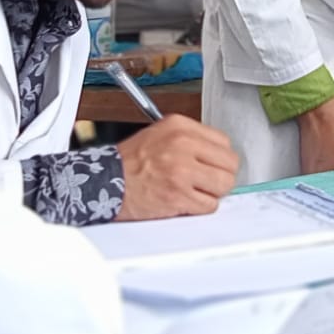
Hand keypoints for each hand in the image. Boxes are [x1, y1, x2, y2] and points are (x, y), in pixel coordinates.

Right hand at [114, 115, 238, 220]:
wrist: (104, 182)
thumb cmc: (130, 162)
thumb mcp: (160, 134)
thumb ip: (190, 139)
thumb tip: (219, 154)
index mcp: (179, 126)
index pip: (224, 141)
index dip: (220, 157)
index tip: (214, 164)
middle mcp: (182, 145)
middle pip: (230, 163)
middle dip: (221, 175)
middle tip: (207, 180)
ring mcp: (181, 171)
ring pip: (224, 185)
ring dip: (213, 192)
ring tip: (195, 190)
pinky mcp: (178, 196)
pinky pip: (209, 205)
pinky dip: (201, 207)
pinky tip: (185, 200)